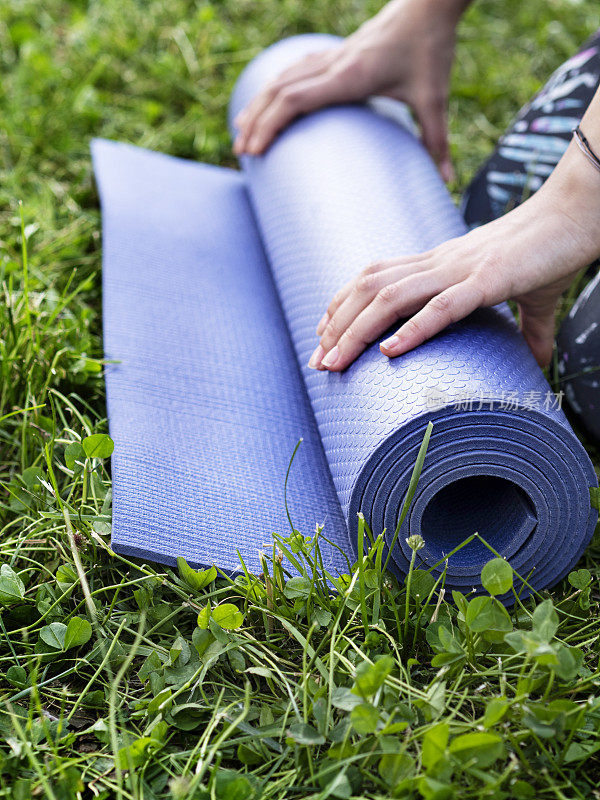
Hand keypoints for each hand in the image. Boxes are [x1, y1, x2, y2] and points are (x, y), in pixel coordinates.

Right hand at [234, 0, 463, 179]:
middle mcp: (334, 65)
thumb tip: (447, 182)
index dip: (270, 124)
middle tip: (241, 153)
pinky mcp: (337, 53)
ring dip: (260, 104)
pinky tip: (268, 99)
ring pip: (282, 78)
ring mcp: (332, 56)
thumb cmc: (431, 49)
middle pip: (279, 91)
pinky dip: (276, 87)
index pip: (296, 100)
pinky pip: (296, 69)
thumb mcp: (435, 98)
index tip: (255, 150)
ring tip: (242, 130)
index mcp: (350, 77)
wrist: (429, 3)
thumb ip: (437, 142)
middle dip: (256, 122)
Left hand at [308, 141, 599, 370]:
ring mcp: (460, 270)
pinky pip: (442, 307)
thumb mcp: (528, 296)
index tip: (324, 335)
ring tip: (335, 363)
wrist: (579, 215)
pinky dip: (413, 330)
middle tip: (318, 362)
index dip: (343, 304)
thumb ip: (526, 328)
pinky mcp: (489, 281)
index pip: (374, 278)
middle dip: (336, 325)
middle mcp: (439, 263)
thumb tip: (540, 360)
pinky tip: (390, 354)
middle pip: (369, 289)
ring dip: (357, 332)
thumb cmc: (550, 253)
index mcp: (439, 262)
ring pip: (391, 298)